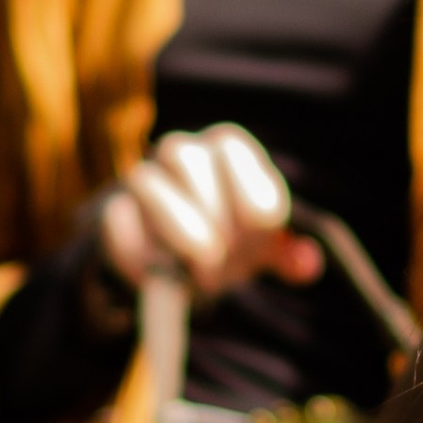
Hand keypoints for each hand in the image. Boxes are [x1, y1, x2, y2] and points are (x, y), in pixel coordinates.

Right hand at [98, 127, 323, 304]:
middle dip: (210, 207)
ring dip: (177, 225)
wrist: (177, 260)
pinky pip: (118, 224)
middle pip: (185, 155)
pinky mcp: (115, 216)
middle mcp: (179, 155)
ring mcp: (143, 182)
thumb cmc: (230, 239)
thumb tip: (307, 265)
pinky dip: (141, 253)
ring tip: (203, 265)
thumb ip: (286, 254)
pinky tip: (164, 278)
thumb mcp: (262, 247)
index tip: (264, 224)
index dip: (248, 181)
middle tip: (228, 253)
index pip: (229, 144)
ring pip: (144, 179)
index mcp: (222, 151)